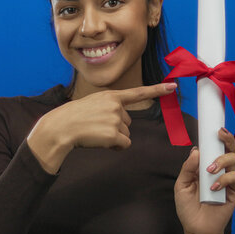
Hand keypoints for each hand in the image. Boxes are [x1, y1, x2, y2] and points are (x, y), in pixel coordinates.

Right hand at [27, 83, 176, 172]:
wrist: (61, 128)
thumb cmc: (74, 117)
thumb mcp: (93, 104)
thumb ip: (110, 107)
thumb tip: (122, 124)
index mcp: (111, 96)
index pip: (138, 92)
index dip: (157, 90)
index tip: (173, 86)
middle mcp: (116, 106)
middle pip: (128, 123)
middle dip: (116, 128)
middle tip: (96, 127)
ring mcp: (116, 120)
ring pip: (126, 135)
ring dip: (113, 138)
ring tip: (95, 133)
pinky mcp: (114, 134)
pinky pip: (124, 145)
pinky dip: (114, 147)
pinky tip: (99, 141)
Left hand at [174, 127, 234, 233]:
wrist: (195, 227)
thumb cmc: (188, 206)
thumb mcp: (182, 184)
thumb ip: (188, 167)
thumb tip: (196, 151)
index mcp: (206, 165)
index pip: (214, 147)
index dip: (217, 136)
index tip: (215, 127)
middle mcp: (219, 169)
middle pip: (228, 149)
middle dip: (227, 138)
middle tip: (220, 134)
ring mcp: (227, 180)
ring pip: (233, 160)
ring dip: (221, 160)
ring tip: (209, 170)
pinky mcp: (234, 192)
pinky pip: (234, 178)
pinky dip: (224, 179)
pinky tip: (214, 187)